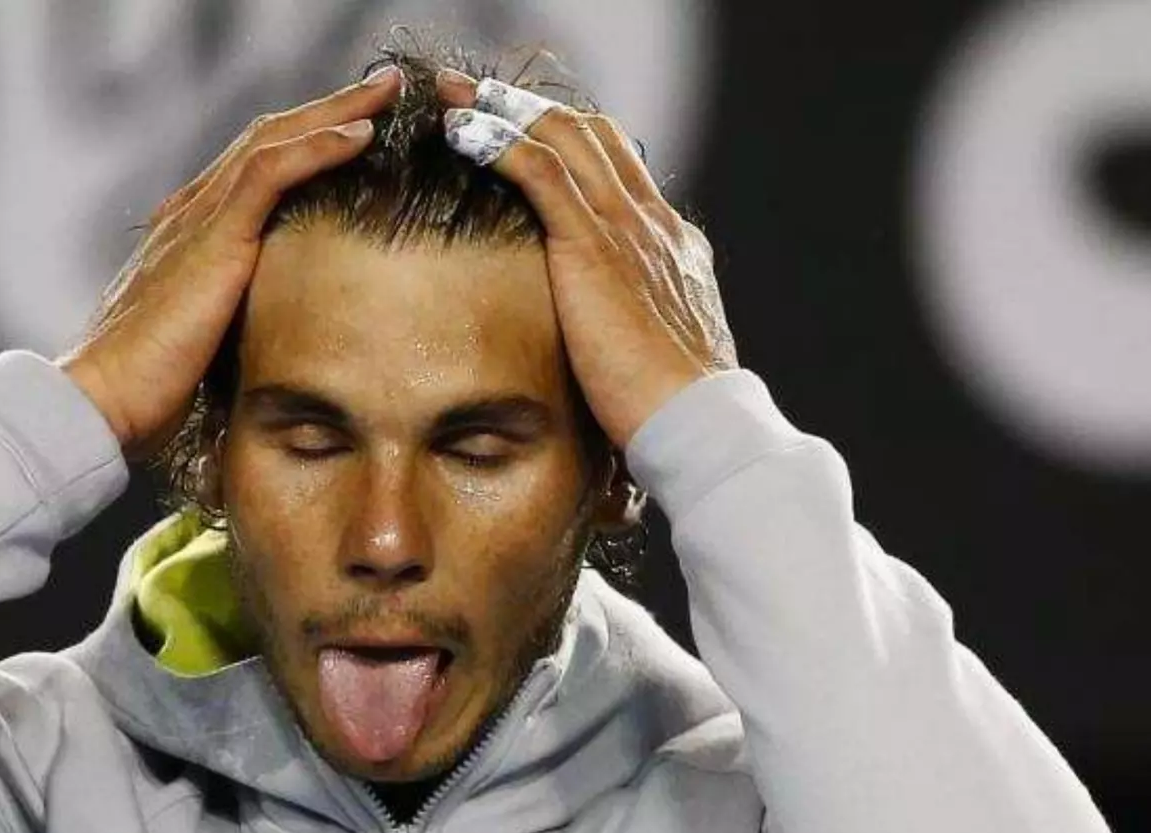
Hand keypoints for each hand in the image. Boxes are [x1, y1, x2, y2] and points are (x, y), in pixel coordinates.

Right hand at [59, 68, 403, 458]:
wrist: (103, 400)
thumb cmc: (149, 389)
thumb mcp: (207, 343)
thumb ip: (239, 321)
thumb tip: (285, 336)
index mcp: (190, 235)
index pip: (254, 168)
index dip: (304, 141)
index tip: (356, 127)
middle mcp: (191, 213)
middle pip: (267, 139)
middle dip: (328, 109)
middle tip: (383, 86)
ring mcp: (198, 220)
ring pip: (272, 140)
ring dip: (333, 111)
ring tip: (383, 92)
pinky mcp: (211, 239)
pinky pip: (268, 172)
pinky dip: (316, 147)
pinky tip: (357, 136)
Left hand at [434, 70, 736, 447]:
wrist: (696, 421)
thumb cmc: (670, 410)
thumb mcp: (654, 354)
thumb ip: (629, 332)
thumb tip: (602, 349)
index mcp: (671, 246)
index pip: (620, 166)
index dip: (570, 140)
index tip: (524, 130)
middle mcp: (652, 223)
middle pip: (591, 134)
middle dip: (529, 106)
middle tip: (477, 93)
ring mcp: (626, 228)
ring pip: (563, 136)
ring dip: (503, 108)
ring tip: (454, 96)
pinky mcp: (592, 247)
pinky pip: (540, 170)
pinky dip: (498, 141)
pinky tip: (460, 131)